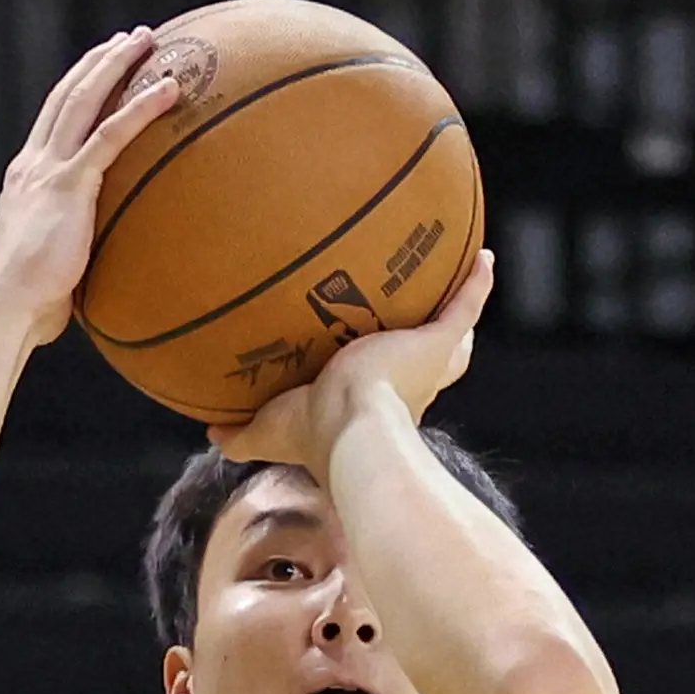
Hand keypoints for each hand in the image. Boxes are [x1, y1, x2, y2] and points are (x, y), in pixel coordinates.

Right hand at [0, 28, 178, 345]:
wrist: (7, 308)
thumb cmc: (29, 305)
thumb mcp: (49, 266)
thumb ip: (69, 250)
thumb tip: (92, 270)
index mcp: (24, 180)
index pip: (51, 122)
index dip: (75, 90)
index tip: (97, 70)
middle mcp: (32, 165)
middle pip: (66, 96)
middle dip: (98, 63)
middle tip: (128, 40)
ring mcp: (49, 171)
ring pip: (84, 99)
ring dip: (117, 64)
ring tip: (147, 41)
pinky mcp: (70, 186)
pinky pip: (110, 135)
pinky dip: (140, 107)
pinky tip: (169, 90)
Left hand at [209, 250, 494, 477]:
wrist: (350, 430)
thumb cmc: (312, 434)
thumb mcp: (268, 433)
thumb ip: (240, 435)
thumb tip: (211, 434)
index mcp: (369, 405)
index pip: (379, 392)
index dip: (378, 382)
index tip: (368, 366)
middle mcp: (404, 387)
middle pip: (424, 367)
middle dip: (424, 351)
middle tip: (419, 326)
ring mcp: (424, 364)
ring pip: (451, 338)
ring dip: (457, 312)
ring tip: (461, 279)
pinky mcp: (436, 344)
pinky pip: (466, 306)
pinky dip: (477, 285)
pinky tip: (483, 257)